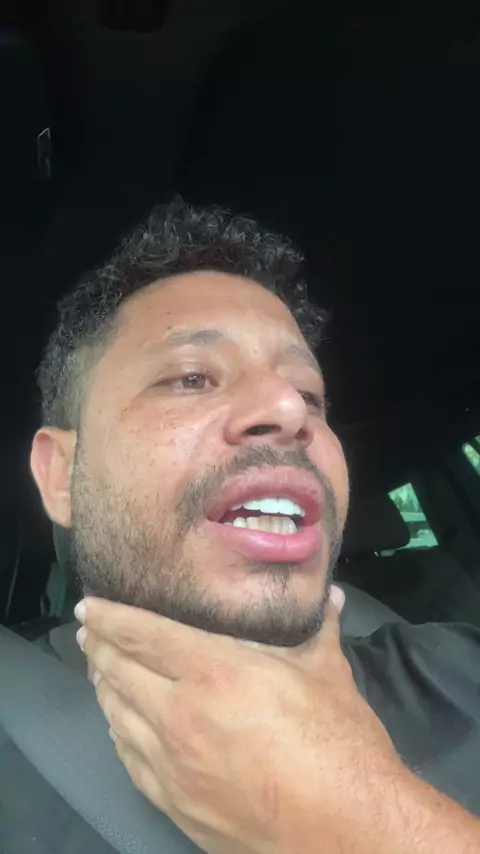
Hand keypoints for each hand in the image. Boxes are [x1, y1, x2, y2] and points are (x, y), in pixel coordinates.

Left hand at [76, 587, 406, 853]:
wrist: (348, 833)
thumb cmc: (340, 746)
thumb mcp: (329, 676)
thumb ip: (319, 630)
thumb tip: (332, 597)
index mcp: (215, 674)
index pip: (143, 635)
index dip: (111, 617)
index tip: (90, 605)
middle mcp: (180, 716)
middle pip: (120, 672)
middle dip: (99, 647)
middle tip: (90, 632)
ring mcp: (173, 765)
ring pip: (117, 716)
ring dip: (104, 688)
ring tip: (100, 671)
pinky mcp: (175, 804)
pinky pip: (130, 761)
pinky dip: (118, 734)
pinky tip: (118, 725)